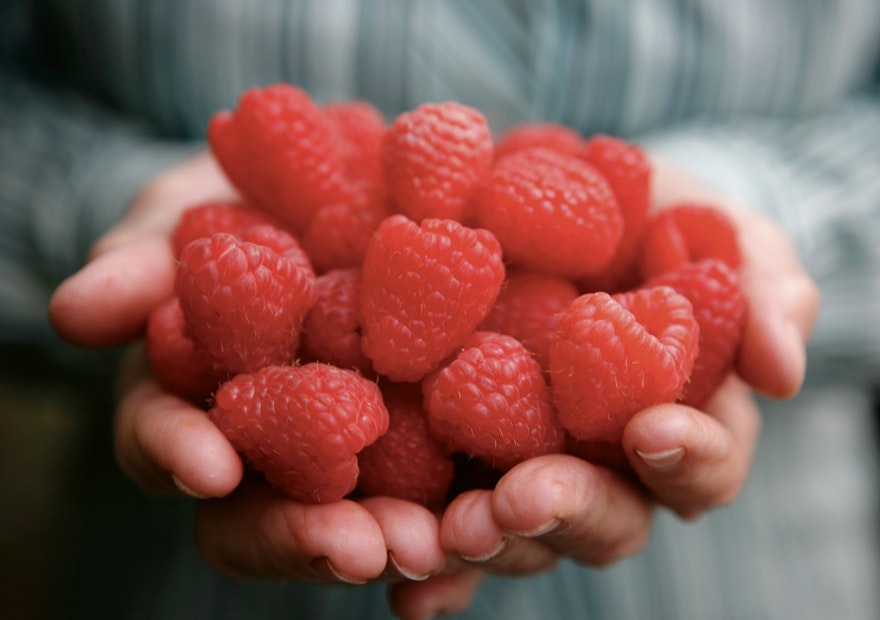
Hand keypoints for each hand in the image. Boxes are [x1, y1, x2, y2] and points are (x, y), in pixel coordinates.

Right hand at [46, 153, 458, 618]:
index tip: (210, 465)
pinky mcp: (420, 434)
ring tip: (434, 544)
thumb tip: (76, 311)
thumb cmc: (245, 203)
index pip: (171, 441)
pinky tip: (488, 527)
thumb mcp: (186, 214)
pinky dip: (454, 516)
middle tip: (355, 548)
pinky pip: (436, 487)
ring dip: (387, 540)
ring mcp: (344, 448)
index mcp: (195, 398)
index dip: (177, 453)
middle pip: (265, 512)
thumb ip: (143, 261)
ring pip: (354, 516)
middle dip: (300, 535)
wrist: (340, 185)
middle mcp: (266, 443)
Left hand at [423, 154, 819, 600]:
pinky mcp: (466, 458)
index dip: (690, 459)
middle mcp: (610, 465)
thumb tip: (782, 372)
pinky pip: (446, 522)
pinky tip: (405, 576)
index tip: (653, 431)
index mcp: (684, 420)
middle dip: (569, 512)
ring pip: (524, 533)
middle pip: (606, 519)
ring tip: (447, 530)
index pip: (704, 465)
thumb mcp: (722, 231)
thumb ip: (761, 282)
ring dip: (489, 542)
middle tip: (521, 499)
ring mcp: (535, 467)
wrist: (578, 201)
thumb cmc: (665, 222)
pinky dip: (430, 560)